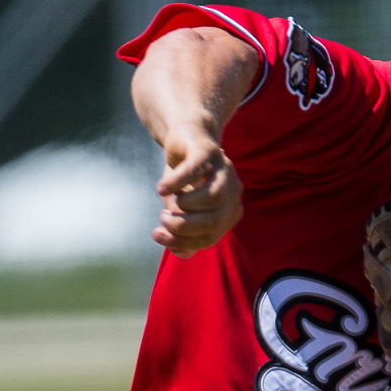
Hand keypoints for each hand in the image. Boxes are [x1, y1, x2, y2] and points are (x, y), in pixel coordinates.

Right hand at [153, 129, 242, 256]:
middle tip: (163, 219)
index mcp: (229, 211)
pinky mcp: (209, 151)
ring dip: (182, 205)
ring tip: (166, 202)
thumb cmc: (185, 179)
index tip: (157, 234)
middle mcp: (232, 193)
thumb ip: (182, 231)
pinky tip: (161, 189)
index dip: (181, 240)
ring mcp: (224, 170)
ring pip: (209, 197)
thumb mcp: (180, 208)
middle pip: (213, 222)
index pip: (209, 237)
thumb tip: (182, 252)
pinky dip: (176, 182)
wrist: (186, 137)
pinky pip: (195, 170)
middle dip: (183, 226)